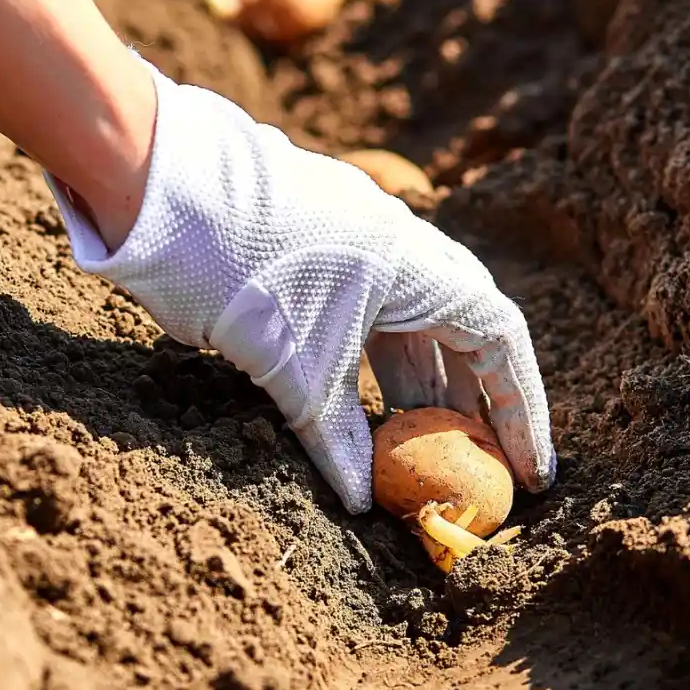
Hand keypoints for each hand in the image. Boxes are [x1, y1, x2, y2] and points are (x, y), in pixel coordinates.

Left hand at [46, 52, 556, 513]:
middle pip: (462, 333)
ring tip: (423, 451)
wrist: (157, 185)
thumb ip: (334, 438)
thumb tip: (360, 504)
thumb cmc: (239, 267)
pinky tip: (362, 410)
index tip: (531, 471)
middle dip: (475, 404)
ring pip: (410, 327)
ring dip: (420, 389)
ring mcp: (357, 247)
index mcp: (419, 266)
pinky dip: (372, 369)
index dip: (523, 410)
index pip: (501, 341)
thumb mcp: (294, 366)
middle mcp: (399, 250)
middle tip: (480, 467)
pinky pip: (367, 318)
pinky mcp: (316, 254)